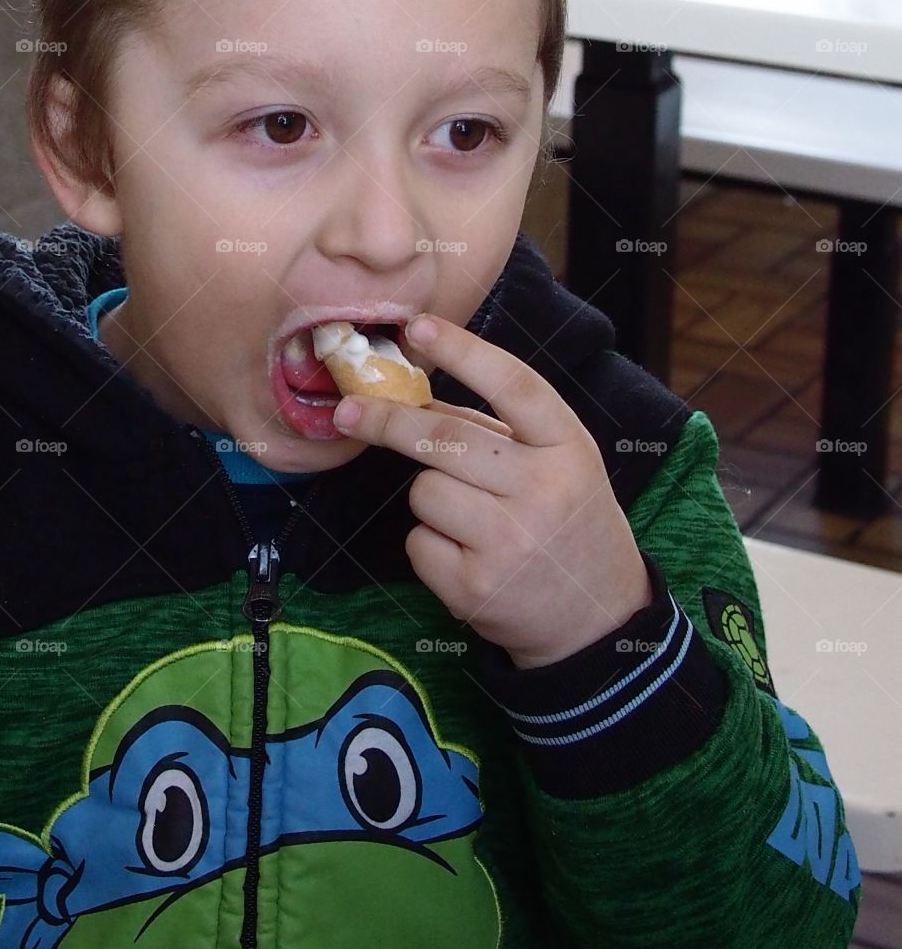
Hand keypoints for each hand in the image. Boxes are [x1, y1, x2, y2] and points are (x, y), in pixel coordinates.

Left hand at [331, 313, 652, 668]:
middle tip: (351, 410)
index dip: (465, 352)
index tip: (418, 328)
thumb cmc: (568, 524)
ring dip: (431, 498)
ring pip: (423, 491)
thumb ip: (500, 430)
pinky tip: (467, 557)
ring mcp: (509, 542)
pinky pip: (418, 541)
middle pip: (445, 437)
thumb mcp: (559, 466)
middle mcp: (543, 491)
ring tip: (472, 520)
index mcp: (570, 448)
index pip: (516, 386)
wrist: (596, 620)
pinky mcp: (474, 587)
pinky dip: (430, 545)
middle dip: (388, 420)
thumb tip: (414, 394)